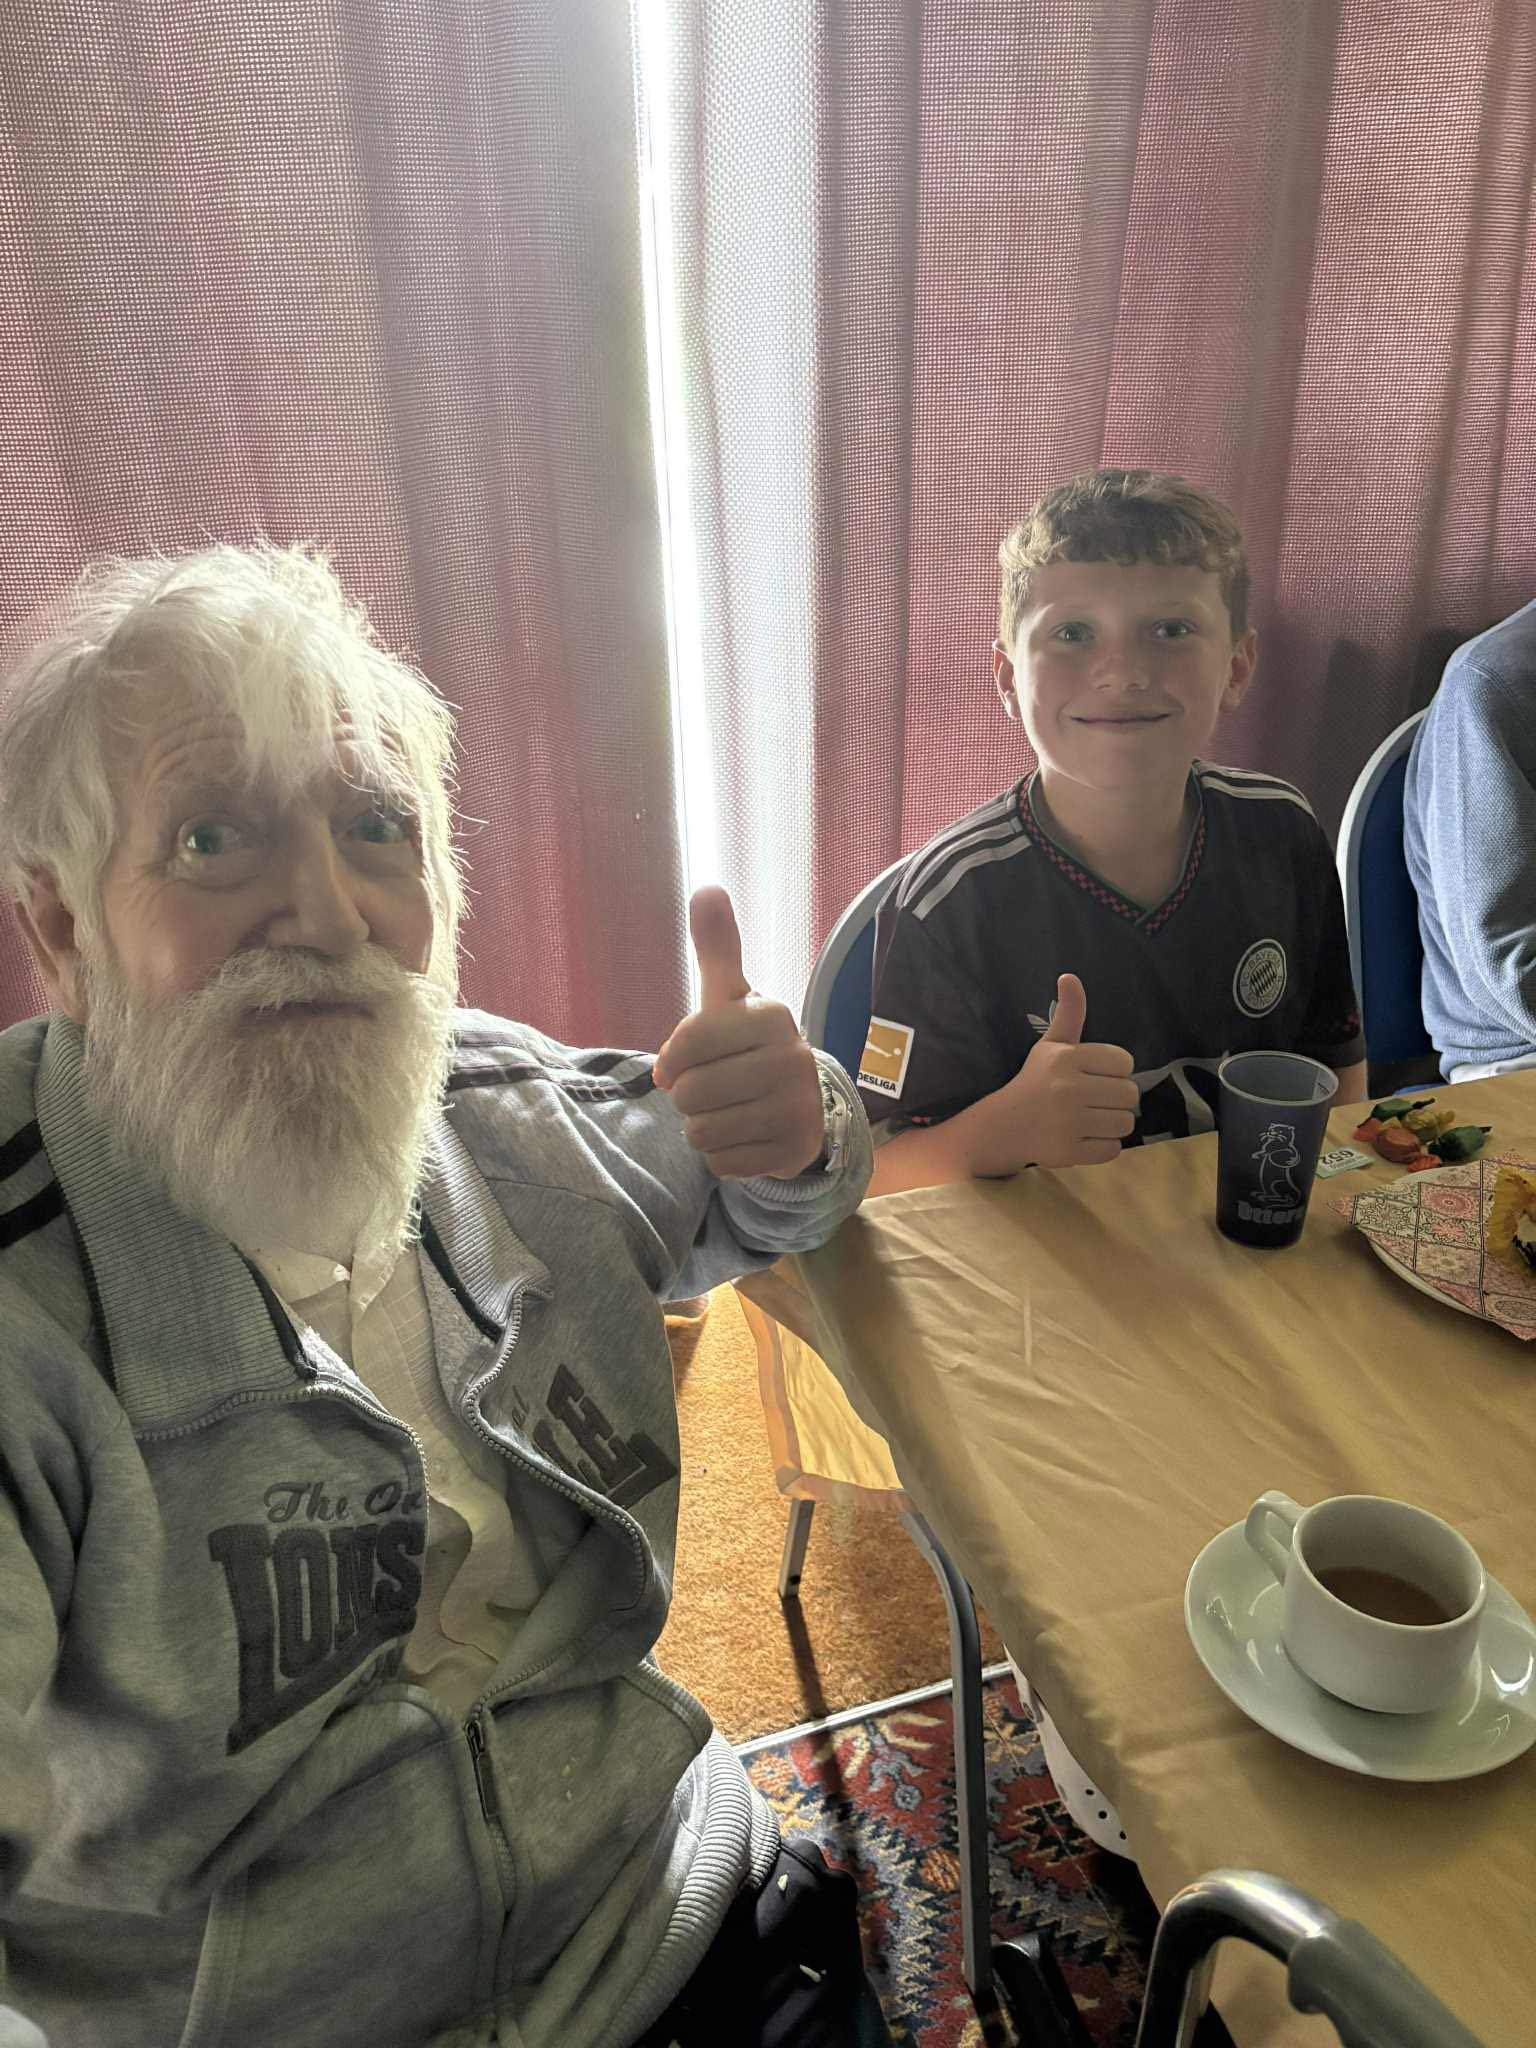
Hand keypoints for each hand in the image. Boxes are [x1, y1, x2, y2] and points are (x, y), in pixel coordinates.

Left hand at [653, 886, 824, 1179]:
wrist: (802, 1104)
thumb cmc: (748, 1046)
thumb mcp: (732, 997)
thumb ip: (718, 947)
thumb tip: (706, 887)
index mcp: (771, 1017)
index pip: (688, 1042)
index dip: (672, 1060)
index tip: (678, 1065)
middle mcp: (791, 1060)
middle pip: (691, 1094)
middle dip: (689, 1098)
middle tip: (714, 1090)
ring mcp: (796, 1108)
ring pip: (701, 1131)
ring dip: (702, 1128)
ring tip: (728, 1112)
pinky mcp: (793, 1151)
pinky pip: (721, 1163)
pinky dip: (721, 1156)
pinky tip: (743, 1137)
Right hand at [985, 973, 1138, 1169]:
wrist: (1004, 1125)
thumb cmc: (1035, 1081)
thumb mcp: (1052, 1045)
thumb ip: (1069, 1013)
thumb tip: (1069, 976)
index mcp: (1067, 1058)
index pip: (1124, 1062)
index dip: (1113, 1071)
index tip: (1093, 1076)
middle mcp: (1068, 1088)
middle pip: (1129, 1094)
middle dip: (1115, 1099)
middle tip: (1093, 1101)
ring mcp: (1068, 1123)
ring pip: (1124, 1123)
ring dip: (1112, 1124)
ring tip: (1090, 1120)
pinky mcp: (1069, 1152)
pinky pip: (1113, 1149)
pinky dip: (1103, 1146)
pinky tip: (1083, 1138)